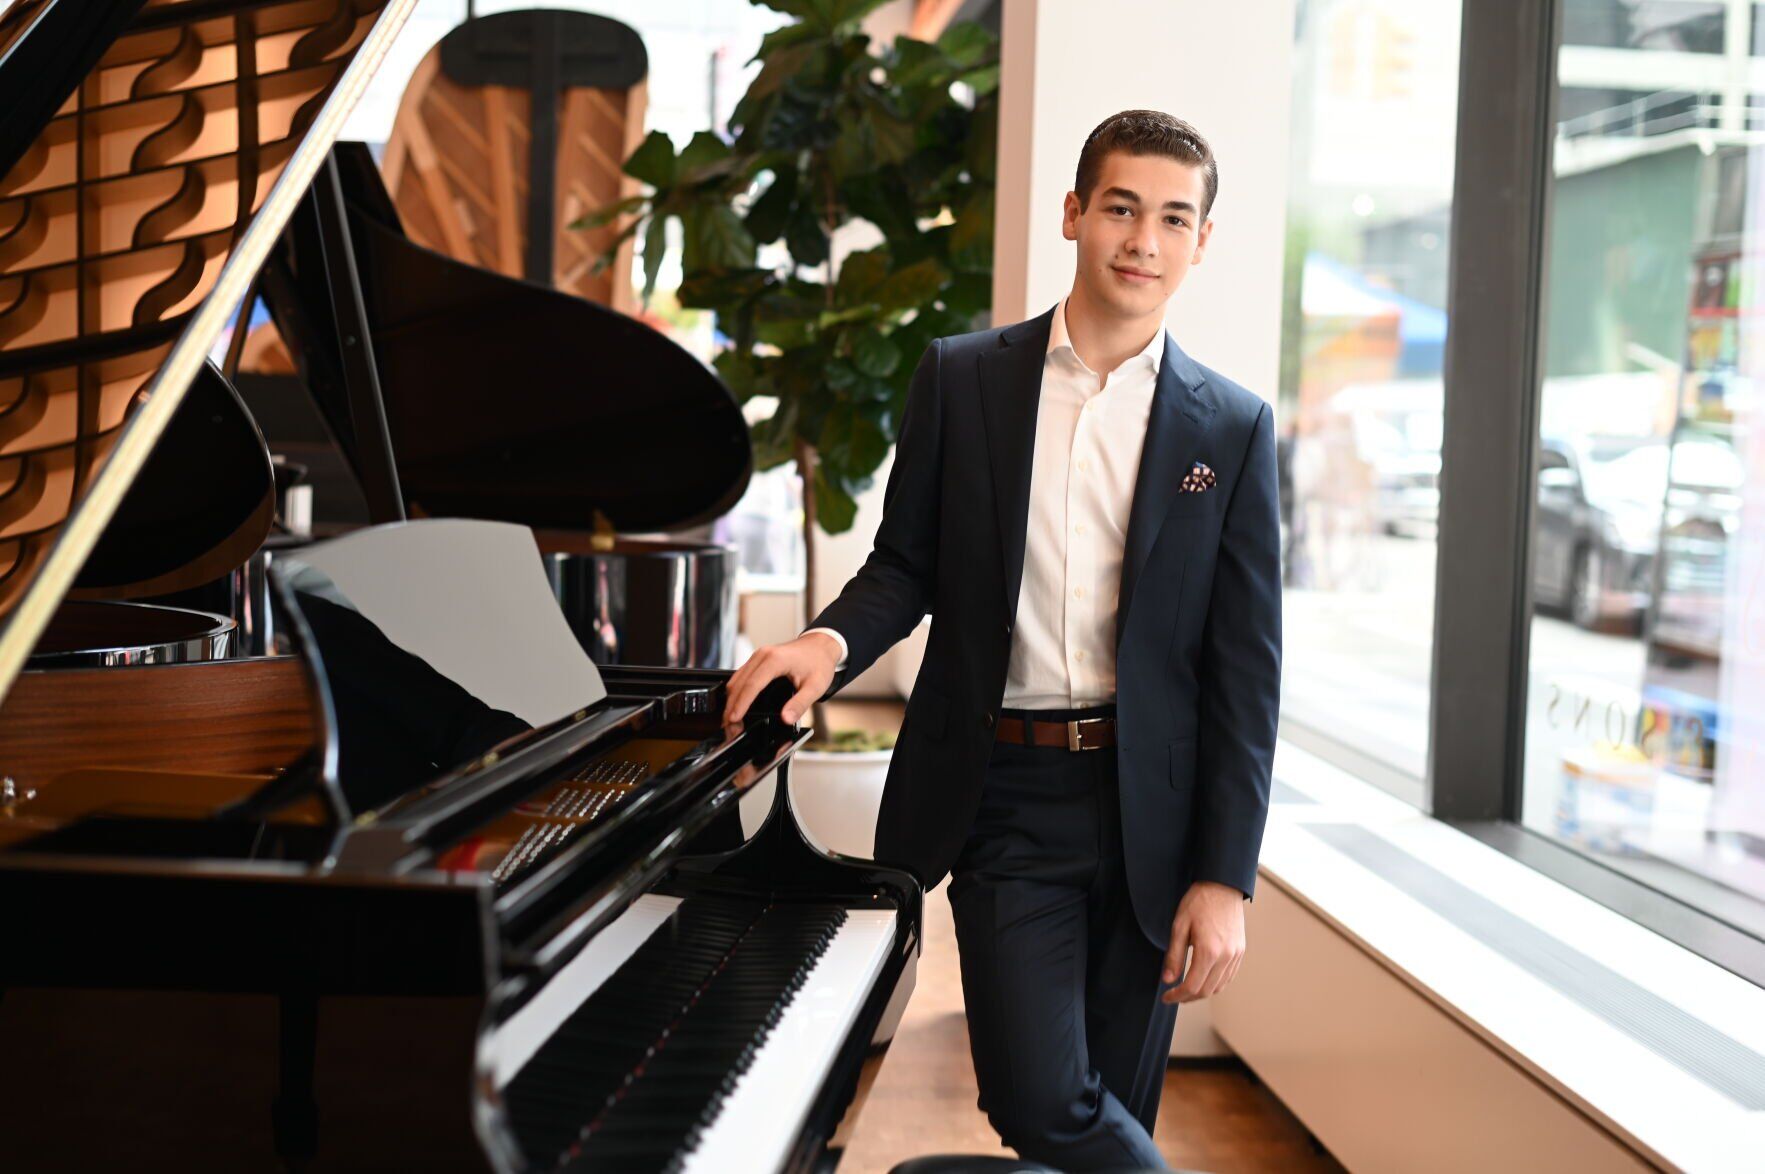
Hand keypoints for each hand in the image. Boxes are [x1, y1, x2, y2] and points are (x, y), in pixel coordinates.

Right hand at [722, 632, 843, 725]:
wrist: (821, 646)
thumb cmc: (819, 662)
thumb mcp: (815, 687)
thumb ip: (800, 704)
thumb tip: (786, 719)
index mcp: (775, 660)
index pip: (752, 685)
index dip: (741, 704)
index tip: (734, 719)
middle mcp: (763, 655)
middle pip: (738, 683)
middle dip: (731, 706)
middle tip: (730, 727)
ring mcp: (758, 656)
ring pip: (736, 679)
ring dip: (731, 700)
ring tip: (731, 720)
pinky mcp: (757, 660)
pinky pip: (740, 676)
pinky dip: (736, 692)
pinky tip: (736, 705)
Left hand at [1161, 880, 1245, 1003]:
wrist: (1222, 886)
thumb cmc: (1199, 902)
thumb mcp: (1179, 926)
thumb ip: (1174, 955)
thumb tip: (1168, 979)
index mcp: (1209, 951)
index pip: (1192, 986)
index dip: (1177, 996)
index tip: (1166, 997)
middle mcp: (1226, 957)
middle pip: (1207, 991)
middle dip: (1188, 998)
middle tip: (1174, 996)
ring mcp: (1236, 955)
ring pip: (1219, 986)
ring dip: (1202, 993)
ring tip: (1187, 990)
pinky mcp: (1240, 951)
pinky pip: (1229, 976)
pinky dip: (1216, 984)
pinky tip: (1204, 980)